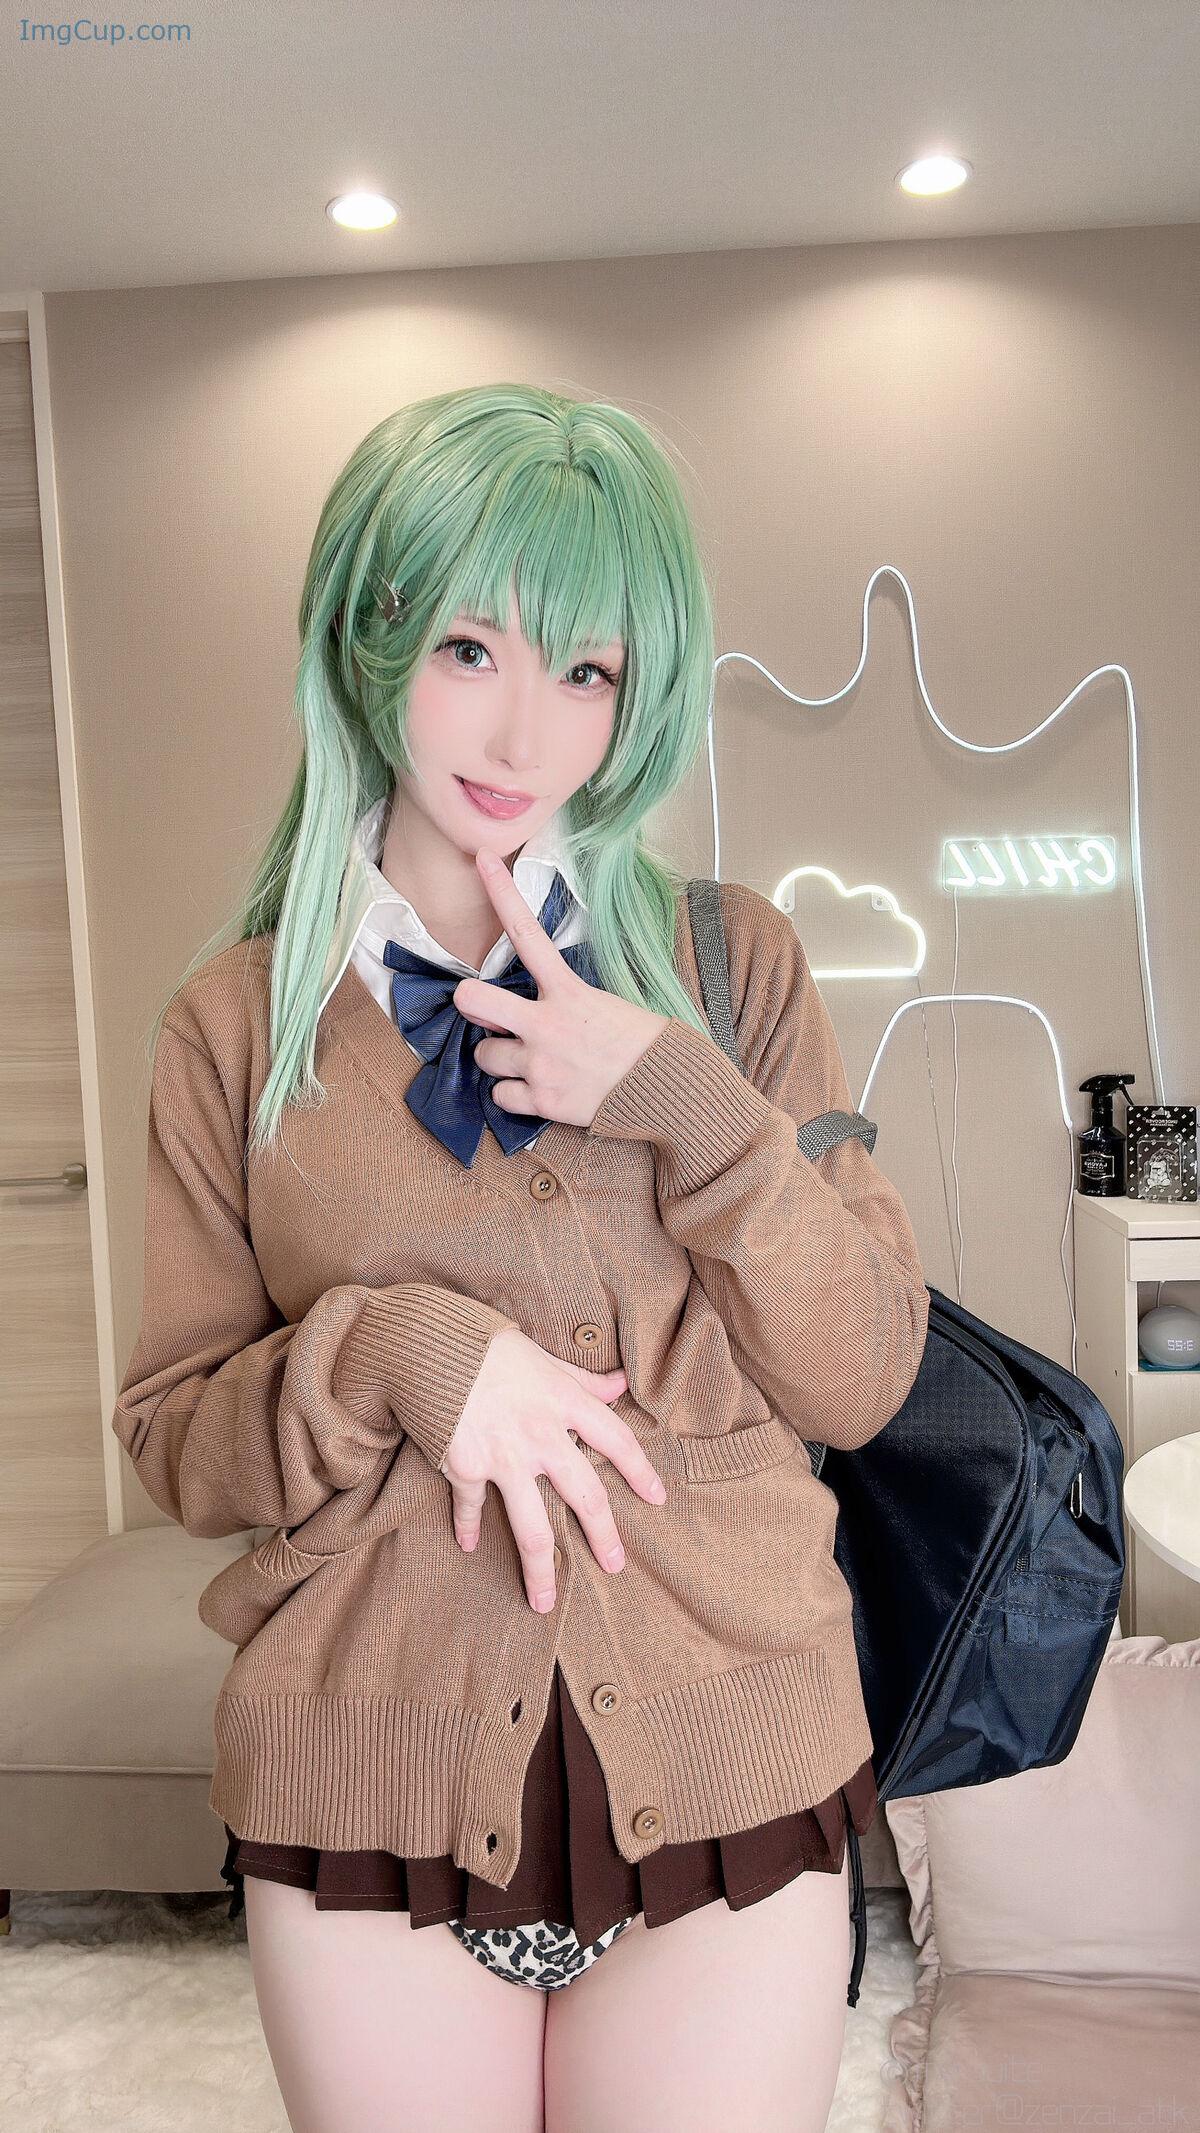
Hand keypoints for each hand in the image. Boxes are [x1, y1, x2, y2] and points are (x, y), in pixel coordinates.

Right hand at [440, 1325, 668, 1610]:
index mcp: (565, 1402)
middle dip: (603, 1535)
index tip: (657, 1499)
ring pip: (531, 1525)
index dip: (641, 1470)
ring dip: (540, 1569)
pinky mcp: (465, 1466)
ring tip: (545, 1602)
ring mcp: (504, 1456)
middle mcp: (541, 1434)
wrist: (429, 1344)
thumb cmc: (490, 1347)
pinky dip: (469, 1526)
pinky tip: (469, 1545)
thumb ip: (583, 1378)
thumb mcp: (543, 1358)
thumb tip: (622, 1383)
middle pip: (585, 1496)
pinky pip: (472, 1506)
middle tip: (615, 1564)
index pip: (617, 1440)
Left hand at [452, 847, 668, 1128]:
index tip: (481, 859)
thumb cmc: (643, 1044)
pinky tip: (539, 1090)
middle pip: (475, 999)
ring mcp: (541, 1064)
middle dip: (469, 1002)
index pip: (527, 934)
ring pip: (484, 1056)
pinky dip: (514, 1096)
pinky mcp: (542, 1102)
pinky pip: (500, 1097)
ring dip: (500, 1058)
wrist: (669, 1090)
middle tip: (478, 1008)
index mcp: (569, 992)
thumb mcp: (606, 1003)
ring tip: (531, 1060)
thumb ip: (561, 999)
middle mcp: (547, 1025)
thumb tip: (520, 1009)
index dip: (501, 893)